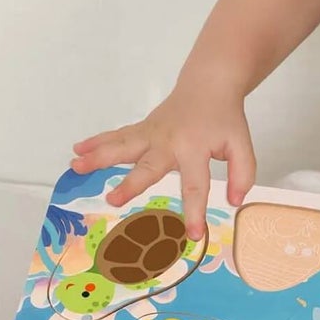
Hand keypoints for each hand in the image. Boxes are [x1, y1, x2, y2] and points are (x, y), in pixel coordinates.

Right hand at [69, 81, 255, 238]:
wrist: (210, 85)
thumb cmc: (224, 119)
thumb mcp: (241, 145)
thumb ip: (242, 172)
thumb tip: (235, 201)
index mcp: (195, 149)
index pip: (196, 184)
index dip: (195, 211)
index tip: (193, 234)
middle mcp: (169, 142)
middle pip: (148, 165)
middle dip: (131, 183)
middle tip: (113, 200)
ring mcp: (152, 134)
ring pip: (123, 146)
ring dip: (99, 156)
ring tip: (76, 166)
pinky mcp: (142, 129)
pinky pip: (117, 136)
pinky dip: (96, 141)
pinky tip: (77, 149)